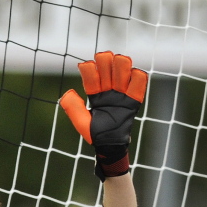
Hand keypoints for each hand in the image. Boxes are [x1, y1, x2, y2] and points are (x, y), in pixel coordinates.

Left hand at [60, 52, 147, 179]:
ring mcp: (121, 93)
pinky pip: (139, 82)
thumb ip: (73, 108)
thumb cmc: (96, 134)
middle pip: (108, 65)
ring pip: (123, 68)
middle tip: (104, 62)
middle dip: (105, 60)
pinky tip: (132, 75)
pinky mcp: (133, 99)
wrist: (111, 145)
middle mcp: (108, 89)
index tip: (85, 68)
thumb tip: (68, 92)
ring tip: (119, 63)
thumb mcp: (82, 122)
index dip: (88, 68)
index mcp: (95, 93)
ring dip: (120, 63)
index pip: (91, 73)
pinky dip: (137, 76)